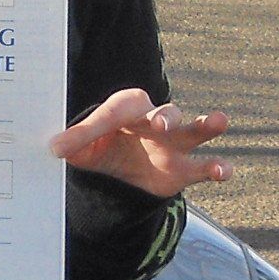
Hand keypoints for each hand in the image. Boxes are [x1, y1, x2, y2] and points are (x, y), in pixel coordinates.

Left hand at [49, 88, 232, 197]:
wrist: (120, 171)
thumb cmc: (102, 146)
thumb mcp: (83, 146)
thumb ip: (74, 143)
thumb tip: (54, 147)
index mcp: (125, 109)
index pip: (114, 112)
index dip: (96, 125)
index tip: (84, 134)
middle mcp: (154, 120)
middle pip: (163, 113)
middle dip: (163, 117)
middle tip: (160, 125)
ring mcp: (173, 143)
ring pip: (192, 130)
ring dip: (205, 126)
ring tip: (219, 121)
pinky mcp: (185, 168)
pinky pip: (203, 166)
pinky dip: (216, 167)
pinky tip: (224, 170)